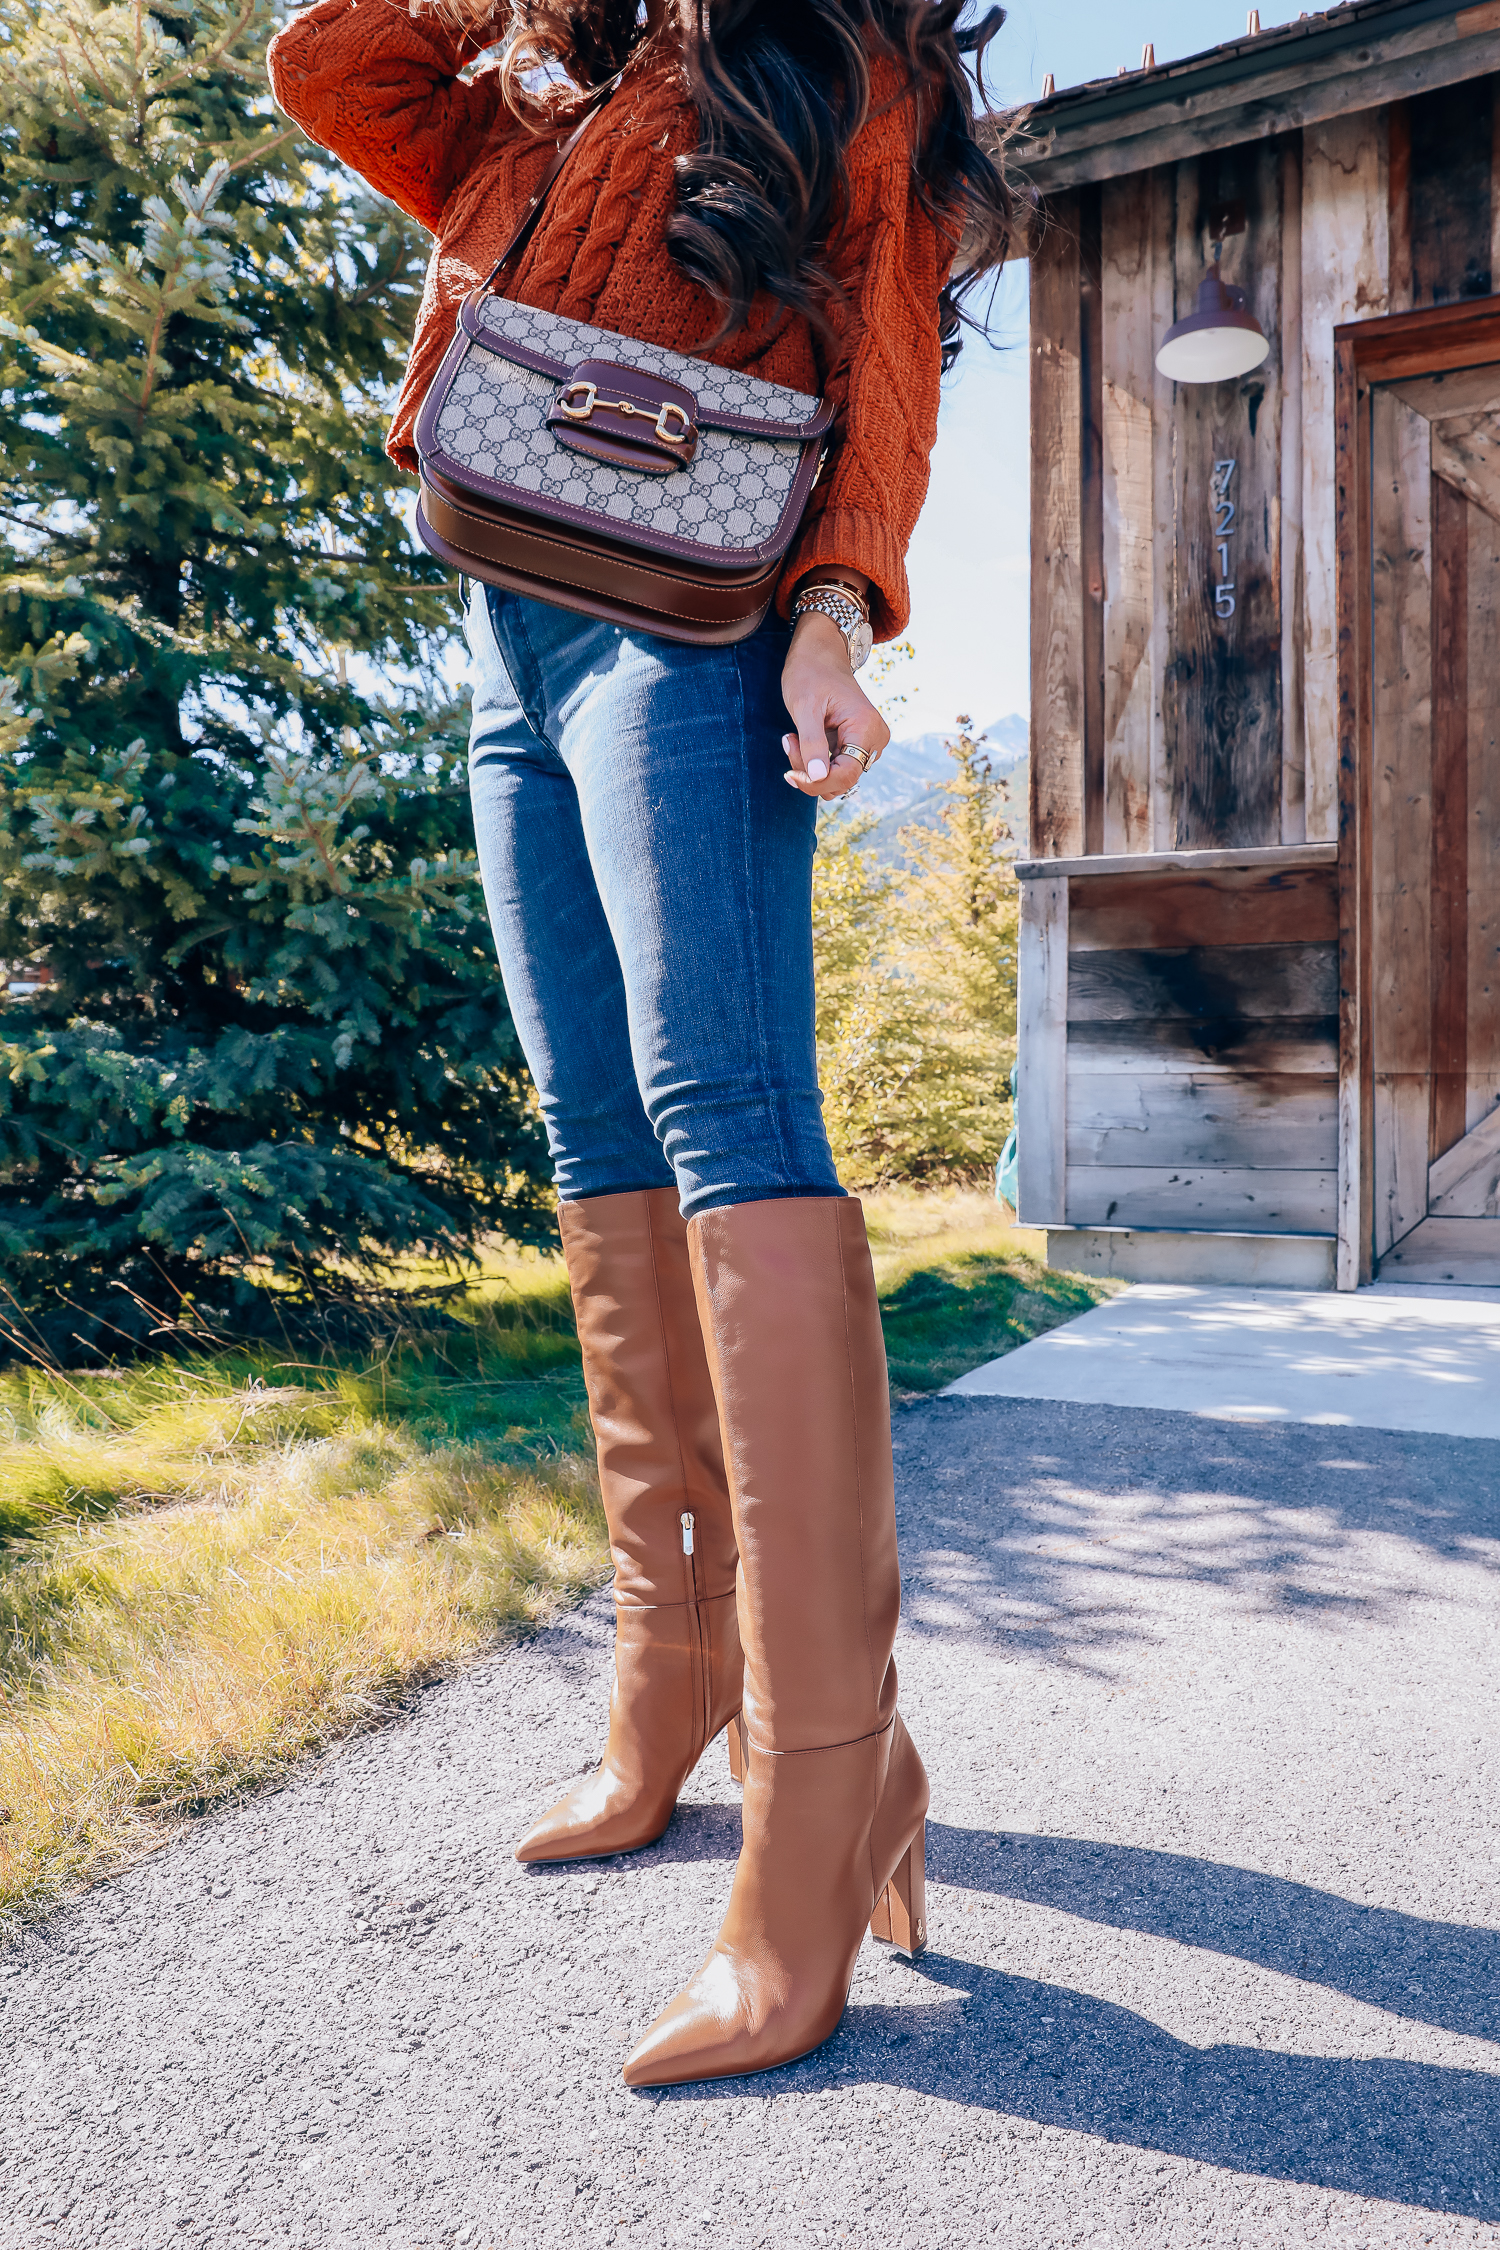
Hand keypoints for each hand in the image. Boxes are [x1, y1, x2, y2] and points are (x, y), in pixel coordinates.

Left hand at [780, 612, 889, 800]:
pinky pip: (836, 768)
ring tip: (794, 738)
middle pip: (842, 779)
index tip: (789, 773)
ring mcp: (869, 743)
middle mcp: (875, 739)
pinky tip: (802, 739)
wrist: (819, 653)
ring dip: (811, 767)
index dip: (816, 782)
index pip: (846, 775)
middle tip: (788, 742)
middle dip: (810, 772)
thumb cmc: (810, 673)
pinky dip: (815, 761)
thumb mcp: (804, 707)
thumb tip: (818, 778)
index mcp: (866, 728)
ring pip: (838, 777)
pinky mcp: (858, 745)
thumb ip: (812, 743)